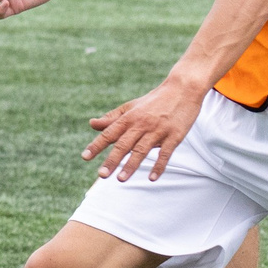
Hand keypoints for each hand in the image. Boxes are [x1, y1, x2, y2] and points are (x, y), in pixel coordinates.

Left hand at [84, 73, 206, 182]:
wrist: (183, 89)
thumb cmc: (154, 101)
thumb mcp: (131, 107)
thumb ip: (112, 118)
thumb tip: (92, 124)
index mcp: (129, 117)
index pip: (109, 133)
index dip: (96, 145)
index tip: (85, 157)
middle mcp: (141, 124)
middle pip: (124, 144)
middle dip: (112, 160)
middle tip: (101, 175)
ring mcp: (158, 130)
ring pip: (142, 150)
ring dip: (131, 165)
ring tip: (121, 179)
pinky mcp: (174, 136)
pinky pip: (165, 153)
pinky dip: (159, 166)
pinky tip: (152, 178)